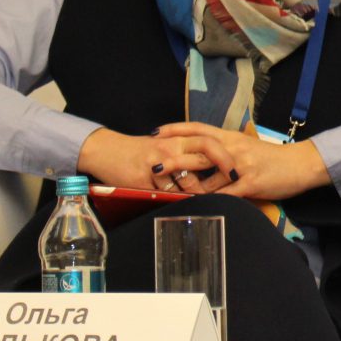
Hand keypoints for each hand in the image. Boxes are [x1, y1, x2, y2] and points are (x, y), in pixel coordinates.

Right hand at [76, 127, 222, 192]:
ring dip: (196, 192)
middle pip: (203, 160)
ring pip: (186, 182)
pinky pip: (165, 194)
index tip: (234, 170)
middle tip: (227, 186)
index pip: (209, 143)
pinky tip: (175, 200)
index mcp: (177, 139)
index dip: (224, 156)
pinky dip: (174, 198)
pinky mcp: (143, 180)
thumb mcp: (165, 144)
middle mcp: (169, 149)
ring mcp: (156, 165)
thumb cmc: (139, 150)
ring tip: (200, 197)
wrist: (105, 151)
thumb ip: (186, 152)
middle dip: (218, 175)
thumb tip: (213, 167)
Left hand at [150, 122, 330, 200]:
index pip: (199, 129)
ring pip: (207, 178)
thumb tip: (204, 157)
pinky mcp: (250, 184)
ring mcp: (242, 167)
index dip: (176, 129)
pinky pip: (224, 195)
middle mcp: (234, 149)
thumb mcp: (248, 148)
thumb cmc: (275, 158)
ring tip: (170, 194)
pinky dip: (209, 201)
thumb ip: (226, 150)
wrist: (303, 164)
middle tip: (153, 165)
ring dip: (188, 188)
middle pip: (198, 151)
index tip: (155, 132)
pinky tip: (196, 207)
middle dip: (173, 159)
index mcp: (232, 138)